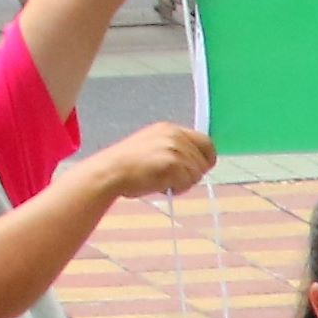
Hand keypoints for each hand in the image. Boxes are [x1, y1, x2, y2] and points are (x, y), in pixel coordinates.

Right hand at [87, 120, 216, 202]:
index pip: (205, 141)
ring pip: (196, 174)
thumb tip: (195, 163)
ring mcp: (174, 148)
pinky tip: (160, 185)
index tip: (200, 170)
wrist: (110, 171)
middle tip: (173, 179)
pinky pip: (187, 182)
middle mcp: (175, 135)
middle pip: (204, 160)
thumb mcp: (153, 147)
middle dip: (192, 174)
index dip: (206, 158)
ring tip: (162, 181)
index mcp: (170, 129)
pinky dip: (177, 188)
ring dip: (183, 183)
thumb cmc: (128, 165)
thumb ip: (174, 149)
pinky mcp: (173, 163)